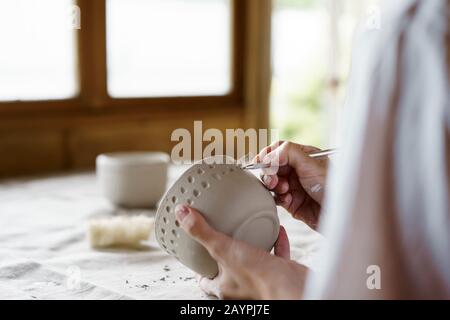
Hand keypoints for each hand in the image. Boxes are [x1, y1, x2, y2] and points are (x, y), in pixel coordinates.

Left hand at [175, 204, 308, 299]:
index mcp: (224, 286)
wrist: (294, 287)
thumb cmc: (260, 278)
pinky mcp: (279, 272)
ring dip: (251, 245)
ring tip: (246, 227)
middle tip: (221, 234)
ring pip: (253, 261)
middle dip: (225, 253)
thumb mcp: (223, 249)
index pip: (205, 280)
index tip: (196, 251)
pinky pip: (277, 255)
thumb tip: (181, 214)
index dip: (198, 267)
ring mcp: (261, 279)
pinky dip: (276, 242)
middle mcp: (242, 285)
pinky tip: (276, 228)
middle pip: (228, 269)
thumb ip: (202, 232)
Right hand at [256, 141, 327, 228]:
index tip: (263, 162)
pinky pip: (275, 197)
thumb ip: (288, 152)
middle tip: (274, 180)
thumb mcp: (310, 163)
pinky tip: (288, 200)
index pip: (279, 149)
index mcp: (303, 156)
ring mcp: (293, 185)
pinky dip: (278, 198)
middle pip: (271, 166)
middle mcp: (297, 169)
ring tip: (283, 190)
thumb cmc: (331, 186)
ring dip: (273, 185)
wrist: (337, 213)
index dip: (269, 154)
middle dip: (269, 172)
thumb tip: (269, 155)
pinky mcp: (291, 201)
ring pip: (271, 182)